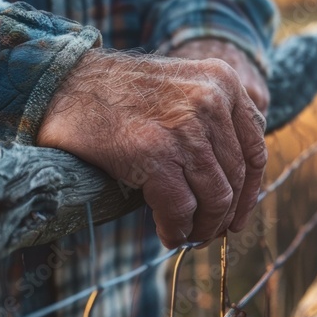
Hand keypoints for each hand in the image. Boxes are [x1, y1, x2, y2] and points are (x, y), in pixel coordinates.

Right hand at [36, 50, 267, 247]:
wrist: (62, 83)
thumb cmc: (117, 93)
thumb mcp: (181, 86)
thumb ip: (211, 118)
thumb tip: (234, 182)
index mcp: (224, 81)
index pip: (254, 148)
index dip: (250, 191)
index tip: (237, 214)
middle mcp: (211, 100)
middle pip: (236, 177)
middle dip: (224, 215)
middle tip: (208, 233)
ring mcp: (185, 127)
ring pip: (215, 197)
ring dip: (202, 227)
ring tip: (188, 236)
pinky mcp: (155, 153)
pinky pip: (181, 208)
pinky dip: (177, 229)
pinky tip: (167, 233)